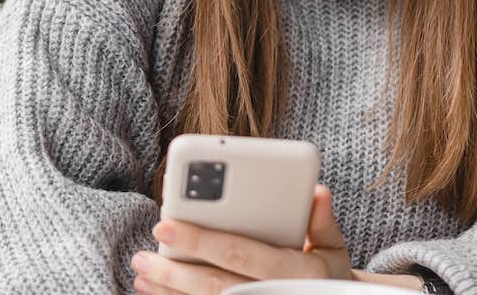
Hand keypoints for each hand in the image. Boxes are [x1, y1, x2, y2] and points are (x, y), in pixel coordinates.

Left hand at [130, 183, 352, 293]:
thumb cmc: (326, 273)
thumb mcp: (334, 247)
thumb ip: (323, 221)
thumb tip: (317, 191)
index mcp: (296, 273)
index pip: (241, 253)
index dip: (202, 240)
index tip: (167, 224)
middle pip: (215, 285)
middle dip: (174, 270)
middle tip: (143, 253)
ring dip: (169, 291)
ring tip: (142, 270)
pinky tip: (156, 292)